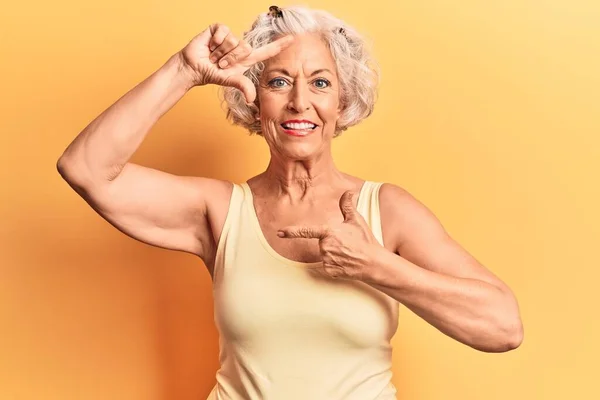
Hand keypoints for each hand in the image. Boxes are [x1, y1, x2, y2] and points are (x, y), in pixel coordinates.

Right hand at [177, 23, 293, 101]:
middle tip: (221, 63)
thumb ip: (243, 86)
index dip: (280, 45)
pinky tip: (210, 45)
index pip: (267, 51)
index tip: (293, 38)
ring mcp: (230, 36)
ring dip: (221, 52)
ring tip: (214, 55)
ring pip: (234, 42)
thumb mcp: (230, 81)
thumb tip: (251, 100)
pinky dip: (215, 42)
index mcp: (247, 58)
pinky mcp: (219, 29)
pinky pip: (223, 33)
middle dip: (231, 59)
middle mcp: (240, 45)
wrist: (194, 68)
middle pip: (247, 48)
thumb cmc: (212, 74)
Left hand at [277, 191, 382, 280]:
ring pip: (325, 255)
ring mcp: (327, 260)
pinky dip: (336, 265)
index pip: (305, 231)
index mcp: (328, 232)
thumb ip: (348, 206)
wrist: (373, 263)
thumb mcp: (357, 220)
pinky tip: (347, 263)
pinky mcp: (330, 271)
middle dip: (332, 243)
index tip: (279, 232)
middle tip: (348, 245)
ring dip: (334, 254)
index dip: (291, 232)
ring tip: (349, 254)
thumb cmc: (365, 240)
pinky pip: (328, 266)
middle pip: (321, 243)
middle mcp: (325, 246)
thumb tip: (348, 191)